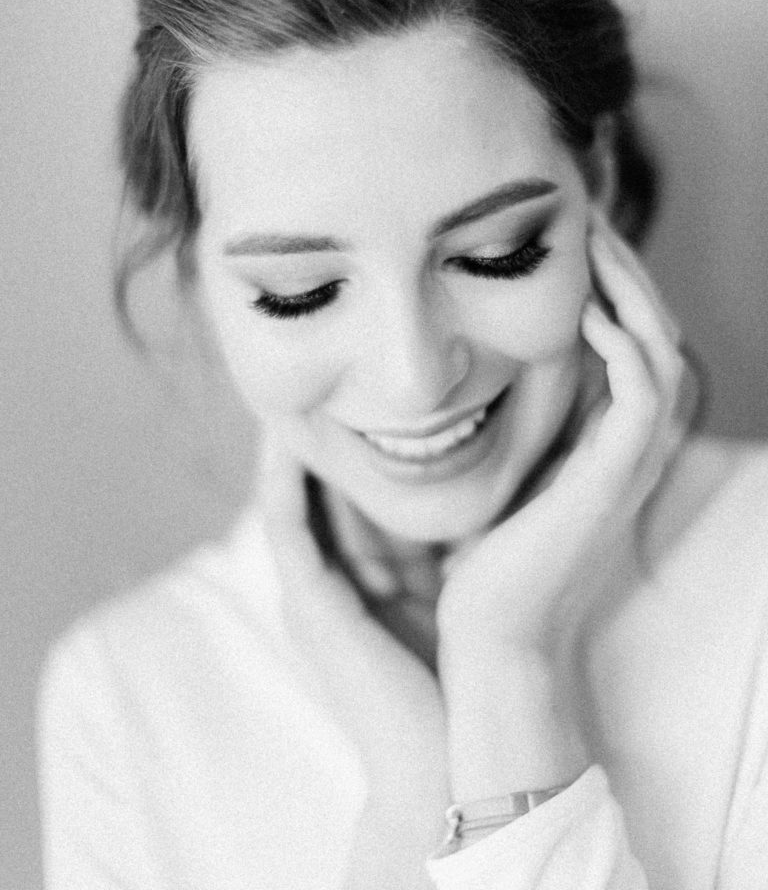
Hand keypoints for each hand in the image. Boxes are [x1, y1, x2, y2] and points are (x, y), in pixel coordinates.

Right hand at [258, 431, 448, 881]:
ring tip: (297, 390)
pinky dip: (285, 480)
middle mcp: (328, 583)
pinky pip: (286, 525)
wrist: (448, 756)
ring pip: (290, 501)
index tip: (366, 397)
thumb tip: (479, 491)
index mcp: (362, 583)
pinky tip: (291, 436)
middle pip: (314, 493)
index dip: (350, 449)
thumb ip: (449, 549)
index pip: (346, 501)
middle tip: (323, 377)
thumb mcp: (452, 592)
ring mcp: (311, 594)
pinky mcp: (308, 603)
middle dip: (317, 438)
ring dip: (290, 448)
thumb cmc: (461, 677)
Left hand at [437, 213, 684, 661]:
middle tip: (591, 220)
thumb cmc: (485, 562)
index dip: (615, 290)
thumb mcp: (503, 476)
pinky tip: (587, 309)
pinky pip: (641, 395)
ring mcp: (628, 466)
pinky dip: (623, 345)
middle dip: (629, 275)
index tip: (574, 241)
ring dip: (632, 293)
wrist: (492, 635)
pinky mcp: (612, 480)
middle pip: (657, 336)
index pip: (633, 346)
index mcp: (605, 446)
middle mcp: (629, 450)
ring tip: (594, 243)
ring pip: (661, 354)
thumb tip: (476, 377)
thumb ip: (512, 431)